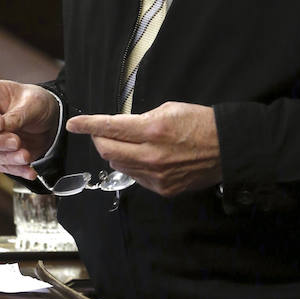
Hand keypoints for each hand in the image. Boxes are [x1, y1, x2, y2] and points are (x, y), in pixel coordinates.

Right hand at [0, 79, 59, 180]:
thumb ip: (17, 115)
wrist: (46, 119)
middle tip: (16, 142)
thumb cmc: (35, 102)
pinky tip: (30, 171)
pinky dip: (16, 169)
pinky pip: (0, 166)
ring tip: (26, 156)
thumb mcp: (32, 102)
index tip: (0, 124)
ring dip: (6, 158)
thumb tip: (4, 128)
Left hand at [66, 101, 221, 196]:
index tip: (74, 124)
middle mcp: (151, 156)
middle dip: (100, 139)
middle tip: (103, 131)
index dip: (88, 124)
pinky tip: (146, 157)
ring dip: (117, 152)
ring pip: (119, 165)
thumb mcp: (169, 109)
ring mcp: (156, 176)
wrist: (226, 148)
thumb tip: (121, 127)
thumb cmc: (199, 122)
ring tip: (130, 142)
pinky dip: (134, 165)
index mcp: (153, 130)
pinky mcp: (162, 189)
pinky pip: (136, 177)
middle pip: (108, 150)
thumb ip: (141, 119)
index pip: (110, 127)